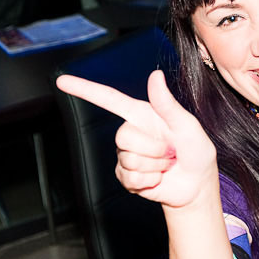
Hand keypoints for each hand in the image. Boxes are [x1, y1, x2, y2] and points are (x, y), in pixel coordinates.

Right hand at [56, 71, 217, 207]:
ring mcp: (127, 155)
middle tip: (170, 151)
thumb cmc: (196, 149)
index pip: (109, 99)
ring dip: (154, 165)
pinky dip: (150, 180)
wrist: (196, 184)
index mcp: (143, 114)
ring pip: (128, 159)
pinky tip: (159, 178)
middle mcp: (132, 132)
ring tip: (166, 163)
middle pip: (123, 136)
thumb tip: (155, 75)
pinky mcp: (126, 176)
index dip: (85, 89)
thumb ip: (167, 103)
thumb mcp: (187, 124)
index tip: (62, 81)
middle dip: (152, 148)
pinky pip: (130, 177)